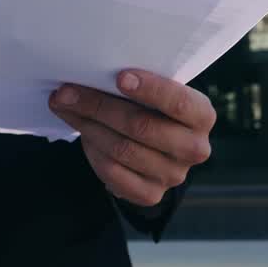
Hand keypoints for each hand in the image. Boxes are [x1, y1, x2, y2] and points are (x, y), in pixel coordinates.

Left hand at [49, 69, 213, 206]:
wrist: (153, 146)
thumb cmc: (150, 108)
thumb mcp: (154, 93)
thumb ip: (135, 85)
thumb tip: (89, 71)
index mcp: (202, 116)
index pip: (180, 103)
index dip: (151, 90)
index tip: (120, 77)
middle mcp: (194, 149)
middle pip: (141, 127)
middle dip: (99, 106)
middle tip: (67, 92)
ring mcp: (174, 175)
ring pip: (122, 149)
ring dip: (88, 126)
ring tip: (65, 108)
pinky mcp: (151, 194)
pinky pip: (113, 173)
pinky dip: (92, 151)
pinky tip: (82, 134)